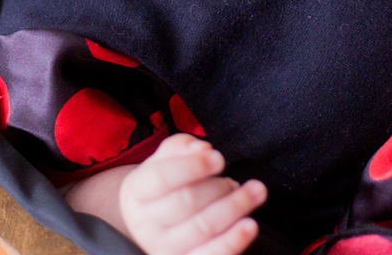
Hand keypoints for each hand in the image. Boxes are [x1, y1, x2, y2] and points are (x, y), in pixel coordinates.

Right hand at [119, 134, 266, 254]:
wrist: (148, 222)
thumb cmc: (161, 185)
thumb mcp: (163, 160)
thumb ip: (180, 148)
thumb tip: (202, 148)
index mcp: (137, 191)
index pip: (162, 177)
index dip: (192, 166)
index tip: (218, 158)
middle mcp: (146, 223)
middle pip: (186, 202)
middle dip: (218, 187)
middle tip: (234, 181)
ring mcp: (164, 247)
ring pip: (202, 228)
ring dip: (234, 208)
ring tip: (254, 193)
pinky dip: (233, 242)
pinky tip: (249, 226)